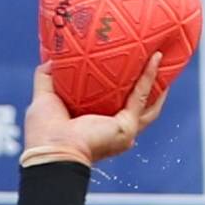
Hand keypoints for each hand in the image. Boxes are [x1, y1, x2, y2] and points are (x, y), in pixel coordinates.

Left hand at [21, 57, 162, 167]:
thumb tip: (54, 57)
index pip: (111, 100)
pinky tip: (154, 59)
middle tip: (147, 56)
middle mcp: (111, 128)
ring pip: (146, 101)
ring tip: (159, 55)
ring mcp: (123, 129)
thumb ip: (47, 77)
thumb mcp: (45, 97)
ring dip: (154, 79)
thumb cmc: (45, 132)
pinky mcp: (127, 126)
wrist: (52, 148)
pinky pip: (141, 97)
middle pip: (134, 102)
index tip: (121, 61)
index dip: (117, 82)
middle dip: (143, 82)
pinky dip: (148, 77)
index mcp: (93, 123)